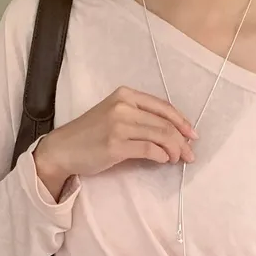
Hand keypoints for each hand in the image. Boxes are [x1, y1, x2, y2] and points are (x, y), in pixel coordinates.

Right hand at [34, 87, 197, 198]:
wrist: (63, 149)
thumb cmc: (90, 136)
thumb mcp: (114, 117)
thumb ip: (139, 119)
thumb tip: (171, 134)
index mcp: (125, 95)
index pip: (162, 107)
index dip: (182, 121)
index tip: (192, 135)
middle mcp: (123, 106)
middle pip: (164, 122)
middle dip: (182, 140)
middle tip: (189, 154)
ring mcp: (119, 125)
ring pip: (160, 135)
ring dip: (175, 149)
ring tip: (177, 159)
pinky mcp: (116, 145)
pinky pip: (149, 149)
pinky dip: (161, 156)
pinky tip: (164, 161)